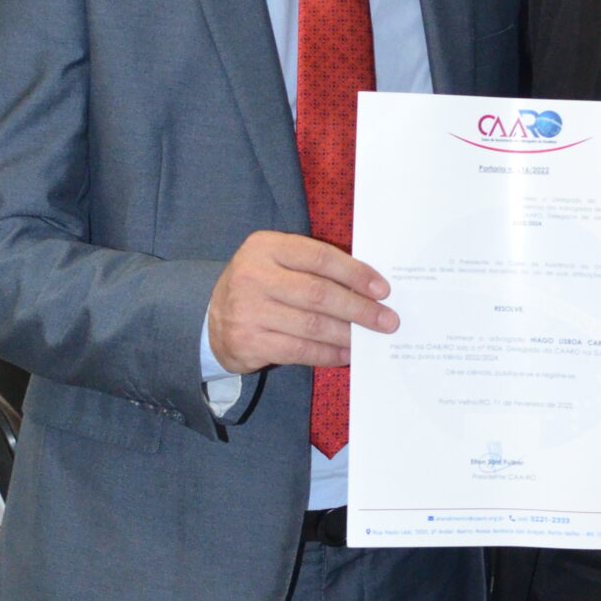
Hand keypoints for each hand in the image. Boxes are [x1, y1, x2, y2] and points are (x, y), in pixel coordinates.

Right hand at [207, 231, 397, 374]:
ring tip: (370, 339)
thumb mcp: (277, 263)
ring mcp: (248, 310)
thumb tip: (369, 288)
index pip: (319, 257)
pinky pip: (299, 350)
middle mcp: (253, 275)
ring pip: (312, 325)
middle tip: (387, 320)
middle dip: (359, 309)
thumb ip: (314, 268)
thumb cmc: (260, 287)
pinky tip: (346, 354)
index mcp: (265, 246)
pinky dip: (328, 354)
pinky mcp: (248, 342)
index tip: (382, 289)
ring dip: (348, 334)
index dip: (355, 273)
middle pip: (319, 293)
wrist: (212, 321)